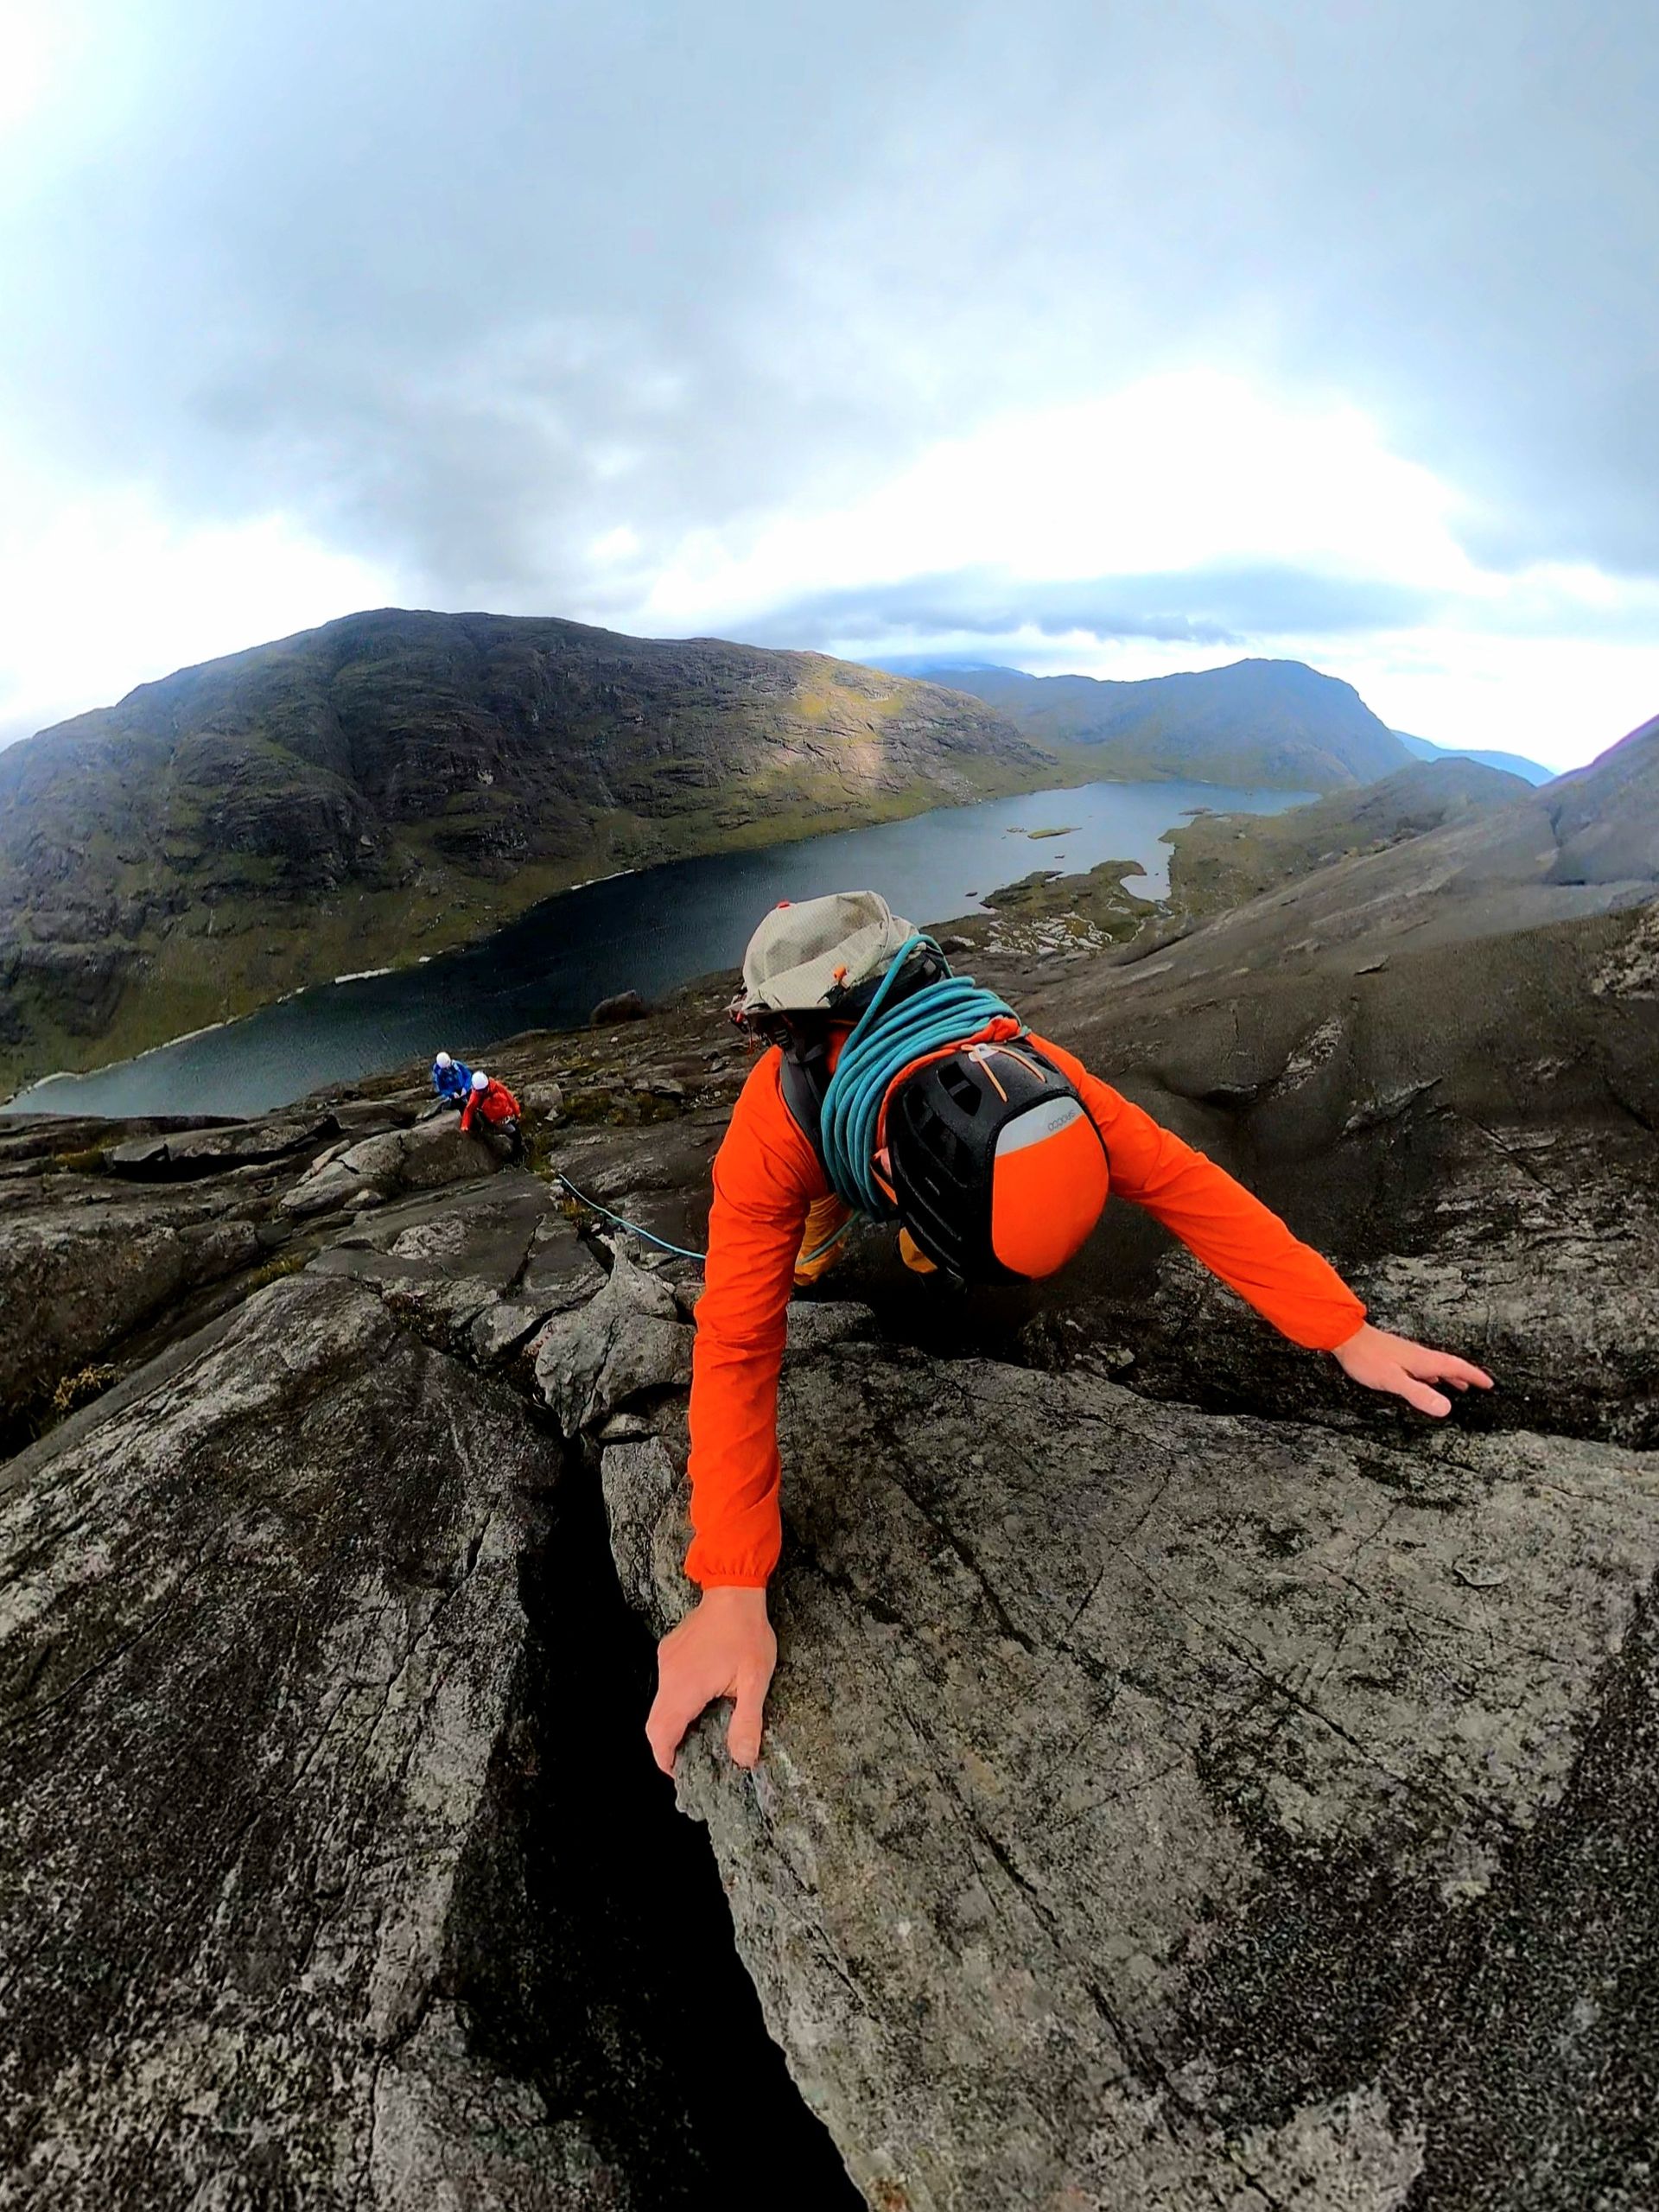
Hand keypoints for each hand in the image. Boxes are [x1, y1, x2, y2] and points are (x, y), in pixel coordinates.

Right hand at [646, 1585, 776, 1775]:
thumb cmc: (746, 1632)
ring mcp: (666, 1661)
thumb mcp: (755, 1680)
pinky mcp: (669, 1651)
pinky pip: (666, 1685)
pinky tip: (701, 1700)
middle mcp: (668, 1675)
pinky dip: (677, 1701)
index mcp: (685, 1687)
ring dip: (674, 1722)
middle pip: (655, 1723)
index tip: (679, 1772)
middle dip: (668, 1745)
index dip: (665, 1759)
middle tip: (692, 1757)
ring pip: (660, 1704)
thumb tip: (743, 1759)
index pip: (661, 1734)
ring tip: (701, 1731)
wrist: (734, 1589)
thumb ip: (746, 1723)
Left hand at [1332, 1322, 1493, 1416]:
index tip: (1489, 1383)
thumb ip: (1419, 1394)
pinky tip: (1427, 1379)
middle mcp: (1418, 1356)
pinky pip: (1423, 1367)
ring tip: (1460, 1385)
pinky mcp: (1396, 1357)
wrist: (1346, 1337)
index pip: (1455, 1367)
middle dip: (1466, 1375)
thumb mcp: (1394, 1380)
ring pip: (1436, 1366)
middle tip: (1480, 1385)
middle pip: (1449, 1366)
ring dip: (1450, 1376)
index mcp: (1423, 1361)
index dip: (1474, 1376)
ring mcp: (1407, 1356)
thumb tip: (1446, 1408)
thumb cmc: (1367, 1358)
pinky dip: (1432, 1375)